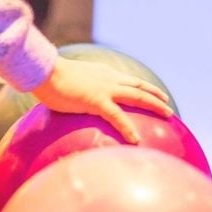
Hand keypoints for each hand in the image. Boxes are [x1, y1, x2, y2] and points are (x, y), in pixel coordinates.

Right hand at [31, 57, 173, 143]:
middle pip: (138, 86)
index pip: (127, 80)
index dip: (141, 86)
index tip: (151, 92)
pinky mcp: (97, 101)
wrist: (43, 72)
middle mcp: (108, 79)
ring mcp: (105, 89)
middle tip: (167, 103)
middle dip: (155, 94)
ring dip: (154, 104)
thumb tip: (68, 101)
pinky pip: (118, 117)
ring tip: (168, 114)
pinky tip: (136, 140)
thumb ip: (73, 91)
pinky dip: (128, 128)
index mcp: (102, 74)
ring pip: (137, 96)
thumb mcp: (67, 83)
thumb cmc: (48, 78)